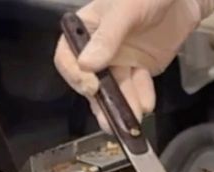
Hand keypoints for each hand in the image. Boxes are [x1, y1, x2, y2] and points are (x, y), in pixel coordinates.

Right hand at [54, 0, 213, 129]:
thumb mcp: (127, 9)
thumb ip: (107, 36)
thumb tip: (87, 64)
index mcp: (87, 28)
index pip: (67, 56)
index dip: (75, 74)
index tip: (91, 86)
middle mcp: (99, 47)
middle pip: (91, 80)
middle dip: (100, 101)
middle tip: (109, 118)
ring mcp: (120, 60)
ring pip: (114, 89)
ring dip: (122, 106)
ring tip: (132, 117)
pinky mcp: (139, 69)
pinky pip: (136, 88)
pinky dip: (140, 98)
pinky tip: (146, 103)